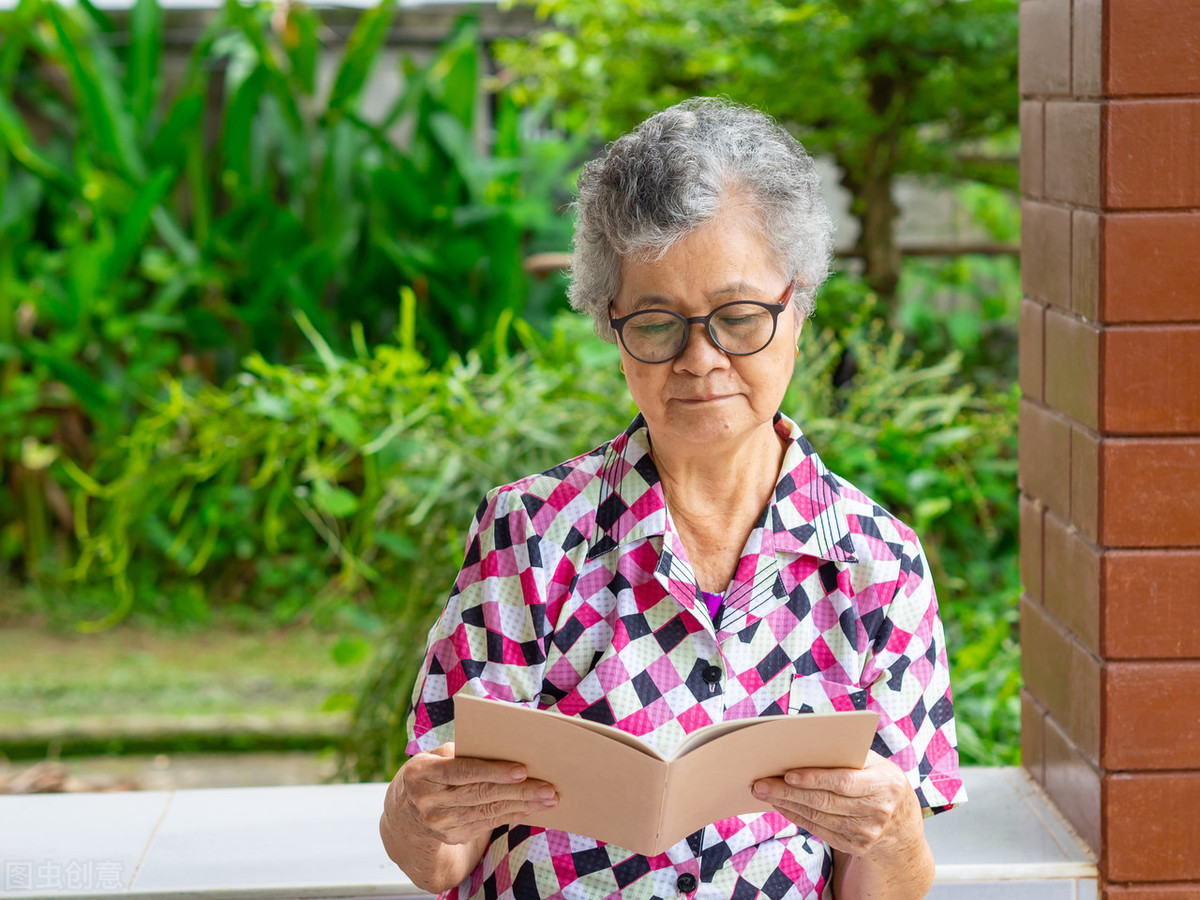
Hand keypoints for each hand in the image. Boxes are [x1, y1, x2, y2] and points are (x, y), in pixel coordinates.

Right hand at [387, 742, 558, 846]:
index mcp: (422, 773)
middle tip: (549, 788)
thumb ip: (462, 752)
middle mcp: (428, 801)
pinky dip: (512, 815)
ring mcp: (440, 823)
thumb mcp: (435, 757)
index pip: (463, 771)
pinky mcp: (453, 836)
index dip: (493, 771)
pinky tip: (530, 808)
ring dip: (522, 805)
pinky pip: (487, 823)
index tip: (522, 770)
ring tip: (549, 798)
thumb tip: (504, 749)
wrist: (405, 813)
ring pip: (488, 811)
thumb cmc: (431, 771)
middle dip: (519, 791)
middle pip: (481, 794)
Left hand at [752, 750, 923, 858]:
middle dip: (788, 792)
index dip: (815, 779)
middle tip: (760, 783)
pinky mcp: (856, 846)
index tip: (787, 774)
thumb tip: (802, 745)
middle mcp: (878, 811)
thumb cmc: (878, 779)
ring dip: (787, 805)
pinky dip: (797, 817)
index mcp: (885, 784)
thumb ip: (846, 754)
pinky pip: (820, 831)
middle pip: (825, 802)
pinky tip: (781, 805)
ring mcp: (868, 833)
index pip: (844, 782)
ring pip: (819, 818)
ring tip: (764, 792)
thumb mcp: (873, 763)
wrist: (901, 820)